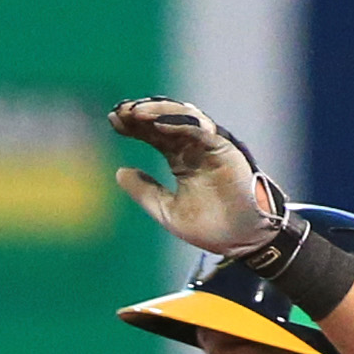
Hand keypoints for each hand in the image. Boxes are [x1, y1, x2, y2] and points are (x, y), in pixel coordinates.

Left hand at [109, 98, 281, 257]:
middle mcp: (194, 147)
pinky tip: (157, 124)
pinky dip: (179, 123)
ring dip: (158, 112)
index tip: (112, 121)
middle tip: (118, 113)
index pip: (154, 134)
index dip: (133, 126)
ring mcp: (209, 146)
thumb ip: (145, 191)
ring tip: (135, 113)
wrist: (242, 241)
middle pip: (164, 120)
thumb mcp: (166, 210)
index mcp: (181, 159)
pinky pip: (201, 130)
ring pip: (182, 117)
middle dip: (140, 114)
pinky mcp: (224, 148)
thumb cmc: (211, 228)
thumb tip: (118, 172)